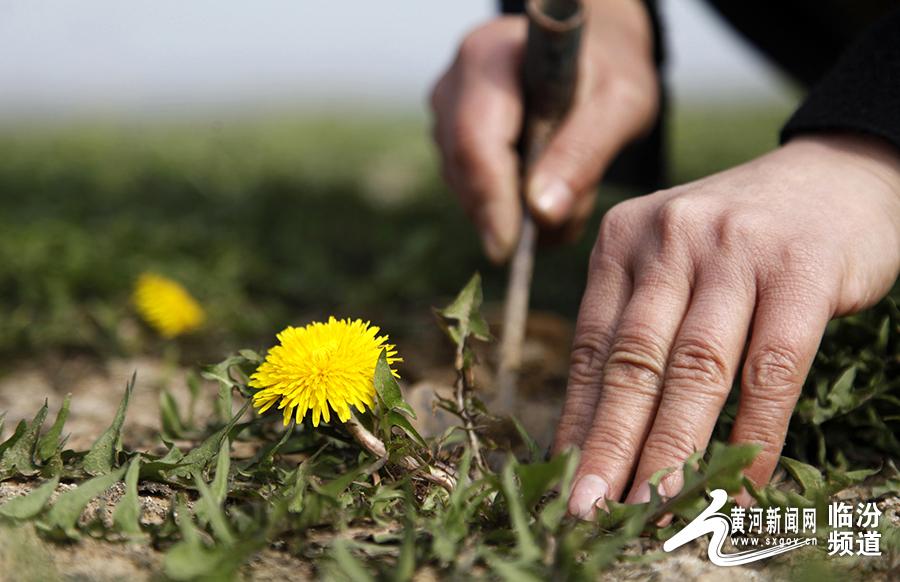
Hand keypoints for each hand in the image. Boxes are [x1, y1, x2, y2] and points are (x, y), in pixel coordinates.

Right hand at [429, 0, 658, 261]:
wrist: (588, 54)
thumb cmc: (610, 70)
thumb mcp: (620, 103)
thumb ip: (584, 152)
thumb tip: (540, 214)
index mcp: (488, 57)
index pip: (475, 141)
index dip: (491, 199)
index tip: (511, 250)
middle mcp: (452, 88)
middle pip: (465, 172)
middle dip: (511, 212)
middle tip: (568, 220)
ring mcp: (444, 119)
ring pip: (467, 191)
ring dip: (518, 212)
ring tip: (572, 189)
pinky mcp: (450, 147)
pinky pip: (473, 195)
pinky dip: (512, 208)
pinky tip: (549, 188)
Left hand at [557, 134, 899, 517]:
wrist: (834, 175)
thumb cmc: (740, 238)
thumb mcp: (670, 259)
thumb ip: (637, 319)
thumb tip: (598, 420)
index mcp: (624, 239)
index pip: (593, 344)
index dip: (578, 418)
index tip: (562, 475)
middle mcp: (671, 237)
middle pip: (634, 360)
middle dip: (609, 443)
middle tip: (589, 506)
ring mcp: (735, 251)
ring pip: (695, 368)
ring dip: (672, 447)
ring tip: (652, 506)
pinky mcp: (800, 270)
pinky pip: (772, 366)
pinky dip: (755, 430)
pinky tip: (740, 478)